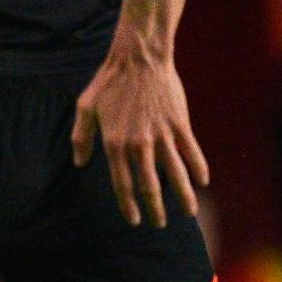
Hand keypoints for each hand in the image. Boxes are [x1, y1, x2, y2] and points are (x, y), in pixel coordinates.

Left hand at [71, 46, 209, 227]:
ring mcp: (161, 135)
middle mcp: (138, 145)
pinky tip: (202, 182)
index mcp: (114, 144)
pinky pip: (192, 152)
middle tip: (159, 223)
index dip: (128, 205)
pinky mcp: (179, 124)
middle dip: (155, 209)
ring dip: (183, 197)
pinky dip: (198, 168)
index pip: (122, 184)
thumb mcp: (85, 107)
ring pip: (175, 175)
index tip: (134, 220)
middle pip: (149, 186)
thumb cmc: (109, 82)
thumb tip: (79, 162)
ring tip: (189, 212)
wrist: (139, 58)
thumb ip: (81, 137)